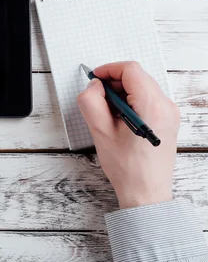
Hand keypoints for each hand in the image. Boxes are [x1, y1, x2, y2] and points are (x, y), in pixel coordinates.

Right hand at [77, 61, 179, 208]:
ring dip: (122, 92)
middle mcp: (166, 106)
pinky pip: (147, 98)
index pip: (130, 70)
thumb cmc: (126, 167)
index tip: (94, 78)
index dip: (108, 69)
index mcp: (151, 106)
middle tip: (97, 97)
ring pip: (142, 87)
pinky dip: (131, 100)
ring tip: (108, 112)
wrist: (146, 192)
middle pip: (137, 77)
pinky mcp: (168, 120)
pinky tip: (119, 118)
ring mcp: (170, 113)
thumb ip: (91, 101)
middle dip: (114, 81)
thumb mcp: (100, 131)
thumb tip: (95, 86)